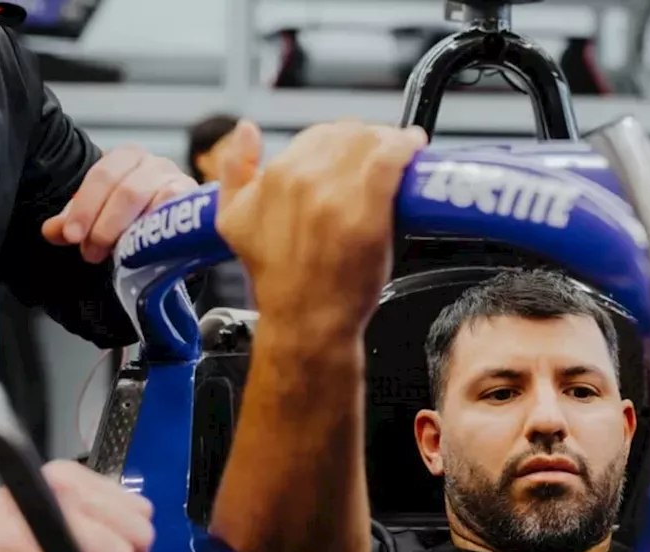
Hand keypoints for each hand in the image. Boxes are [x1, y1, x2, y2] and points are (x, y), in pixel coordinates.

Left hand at [42, 144, 196, 264]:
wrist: (181, 231)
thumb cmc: (139, 217)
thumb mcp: (100, 215)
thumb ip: (75, 221)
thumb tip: (52, 231)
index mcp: (128, 157)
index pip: (102, 175)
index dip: (84, 207)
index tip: (72, 236)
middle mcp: (157, 164)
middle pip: (126, 190)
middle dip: (104, 225)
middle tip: (91, 252)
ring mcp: (180, 181)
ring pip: (152, 202)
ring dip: (129, 233)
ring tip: (117, 256)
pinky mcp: (198, 203)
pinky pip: (176, 213)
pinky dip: (158, 232)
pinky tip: (145, 249)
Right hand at [214, 119, 427, 338]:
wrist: (304, 322)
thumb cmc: (278, 280)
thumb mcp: (235, 221)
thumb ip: (235, 171)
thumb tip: (245, 131)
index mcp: (275, 176)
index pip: (320, 136)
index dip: (346, 141)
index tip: (361, 151)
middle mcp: (303, 179)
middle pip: (349, 136)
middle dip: (371, 139)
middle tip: (388, 151)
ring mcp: (336, 196)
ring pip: (372, 145)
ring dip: (393, 141)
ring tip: (406, 152)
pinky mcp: (367, 212)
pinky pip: (391, 162)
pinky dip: (406, 150)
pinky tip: (414, 150)